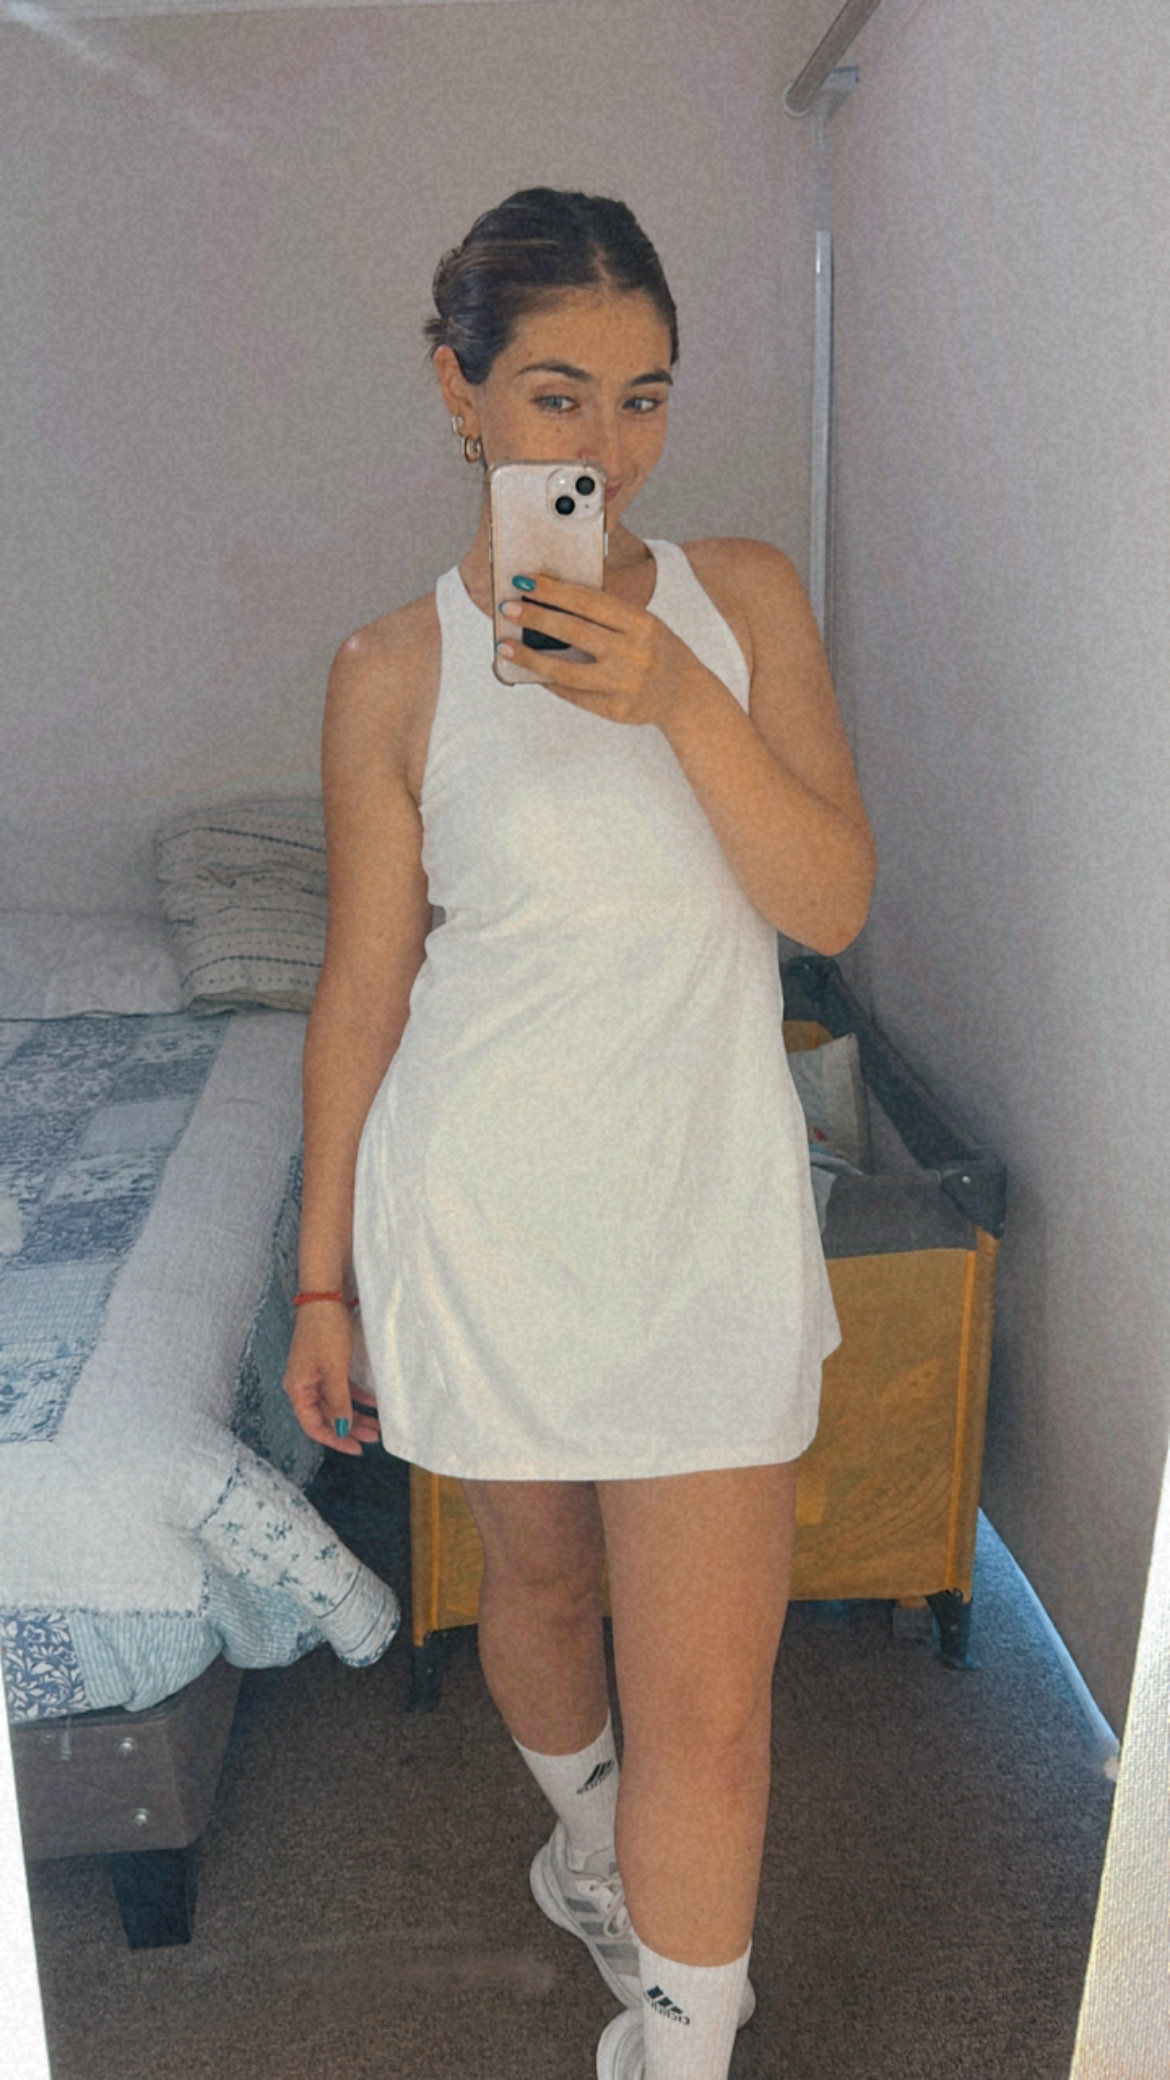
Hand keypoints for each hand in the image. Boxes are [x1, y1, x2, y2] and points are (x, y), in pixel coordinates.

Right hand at [282, 1305, 380, 1455]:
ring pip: (336, 1403)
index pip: (313, 1426)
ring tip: (377, 1425)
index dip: (335, 1439)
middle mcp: (304, 1384)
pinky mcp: (327, 1363)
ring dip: (355, 1414)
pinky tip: (374, 1402)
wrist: (325, 1295)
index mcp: (298, 1389)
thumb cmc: (325, 1331)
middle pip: (326, 1416)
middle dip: (350, 1428)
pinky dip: (357, 1396)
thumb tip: (341, 1428)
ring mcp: (315, 1373)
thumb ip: (338, 1402)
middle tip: (373, 1437)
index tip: (356, 1448)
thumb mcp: (334, 1370)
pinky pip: (342, 1387)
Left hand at [497, 573, 707, 729]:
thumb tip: (552, 602)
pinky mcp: (616, 709)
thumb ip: (606, 615)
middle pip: (573, 632)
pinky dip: (549, 682)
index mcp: (640, 623)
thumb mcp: (641, 623)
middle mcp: (633, 653)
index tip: (526, 581)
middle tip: (508, 608)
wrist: (685, 694)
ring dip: (530, 657)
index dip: (554, 591)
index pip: (589, 602)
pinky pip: (574, 694)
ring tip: (505, 647)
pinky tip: (531, 671)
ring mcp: (624, 684)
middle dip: (536, 617)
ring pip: (566, 670)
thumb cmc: (655, 650)